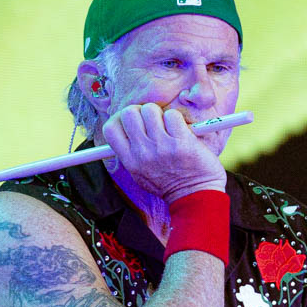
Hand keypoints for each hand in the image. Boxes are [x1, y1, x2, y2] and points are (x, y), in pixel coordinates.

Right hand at [102, 103, 226, 202]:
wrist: (196, 196)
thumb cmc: (169, 185)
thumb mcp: (141, 175)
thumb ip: (131, 155)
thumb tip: (124, 131)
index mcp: (131, 161)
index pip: (111, 129)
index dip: (119, 119)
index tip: (131, 122)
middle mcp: (143, 153)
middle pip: (129, 113)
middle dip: (140, 111)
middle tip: (151, 121)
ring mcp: (162, 146)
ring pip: (150, 110)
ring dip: (160, 114)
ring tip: (168, 128)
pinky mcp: (181, 141)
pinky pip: (172, 115)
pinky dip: (176, 119)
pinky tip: (180, 132)